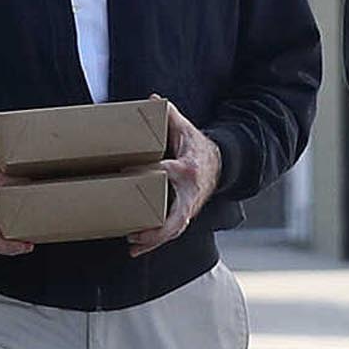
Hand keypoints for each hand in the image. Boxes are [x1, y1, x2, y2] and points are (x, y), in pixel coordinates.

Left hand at [127, 99, 223, 257]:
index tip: (125, 172)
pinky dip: (156, 242)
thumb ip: (169, 115)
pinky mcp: (187, 214)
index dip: (147, 174)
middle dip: (156, 228)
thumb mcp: (186, 128)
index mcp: (188, 168)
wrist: (223, 164)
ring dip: (154, 240)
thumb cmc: (197, 145)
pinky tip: (137, 248)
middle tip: (133, 232)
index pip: (166, 172)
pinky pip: (173, 231)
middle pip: (176, 216)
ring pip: (175, 229)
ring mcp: (190, 206)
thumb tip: (152, 99)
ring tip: (132, 245)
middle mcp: (191, 191)